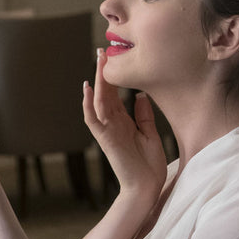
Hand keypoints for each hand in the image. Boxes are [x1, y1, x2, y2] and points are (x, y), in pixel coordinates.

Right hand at [82, 49, 166, 199]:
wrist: (146, 188)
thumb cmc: (149, 165)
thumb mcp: (150, 134)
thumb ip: (144, 115)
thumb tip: (140, 95)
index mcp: (123, 121)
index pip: (115, 94)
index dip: (114, 76)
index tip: (115, 57)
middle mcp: (112, 123)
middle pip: (105, 93)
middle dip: (103, 72)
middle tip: (103, 50)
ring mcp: (107, 130)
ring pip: (98, 101)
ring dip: (97, 81)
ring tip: (99, 61)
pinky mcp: (105, 139)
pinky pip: (93, 119)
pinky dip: (88, 103)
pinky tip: (88, 88)